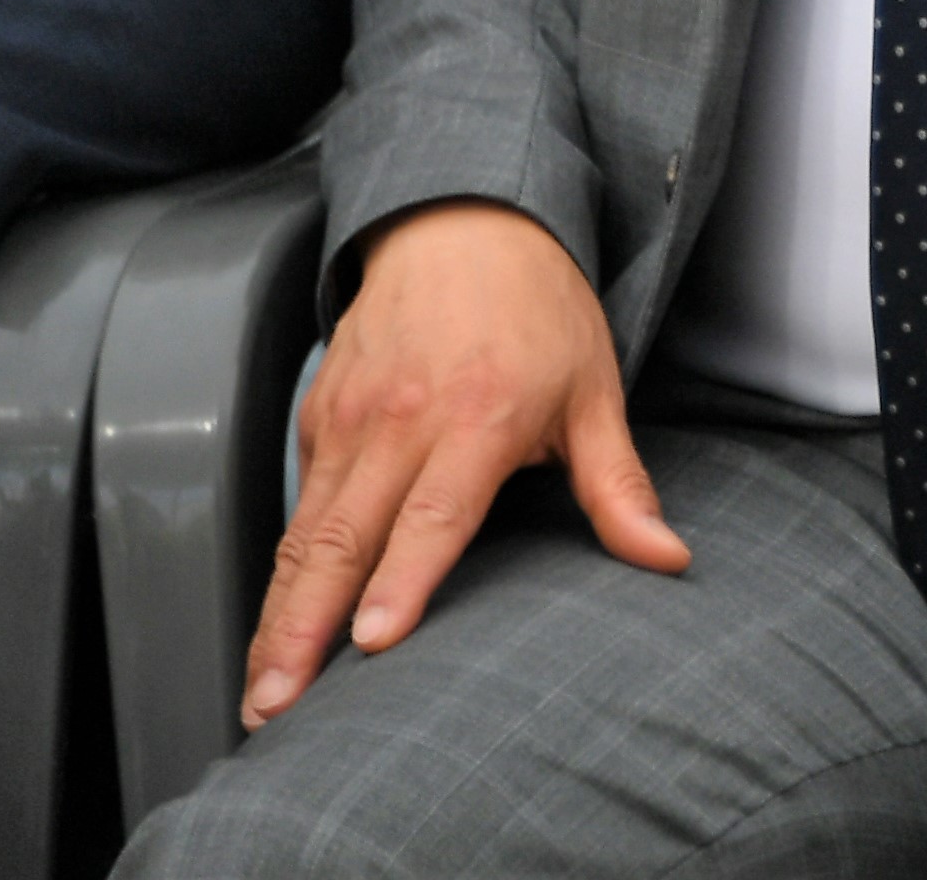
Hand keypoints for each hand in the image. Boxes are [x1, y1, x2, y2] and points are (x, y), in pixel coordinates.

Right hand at [245, 201, 684, 726]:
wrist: (464, 222)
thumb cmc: (539, 311)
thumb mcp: (595, 393)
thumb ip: (619, 486)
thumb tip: (666, 556)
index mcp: (478, 418)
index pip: (433, 515)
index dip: (404, 581)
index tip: (374, 642)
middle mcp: (400, 421)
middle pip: (342, 541)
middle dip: (304, 631)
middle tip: (276, 704)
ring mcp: (348, 418)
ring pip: (303, 532)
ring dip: (277, 614)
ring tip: (260, 688)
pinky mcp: (316, 416)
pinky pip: (297, 502)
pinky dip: (282, 567)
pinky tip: (276, 623)